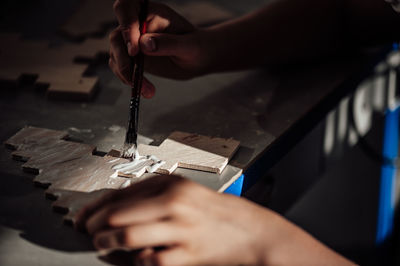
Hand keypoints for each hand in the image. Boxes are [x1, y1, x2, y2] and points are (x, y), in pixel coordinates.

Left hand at [75, 175, 353, 265]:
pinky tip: (137, 259)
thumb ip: (147, 196)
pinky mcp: (188, 253)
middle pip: (117, 215)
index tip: (81, 220)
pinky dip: (136, 262)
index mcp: (169, 183)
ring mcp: (181, 227)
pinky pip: (149, 261)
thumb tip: (108, 209)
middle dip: (95, 228)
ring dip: (109, 245)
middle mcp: (173, 201)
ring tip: (105, 247)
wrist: (247, 230)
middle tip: (92, 236)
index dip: (92, 209)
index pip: (118, 194)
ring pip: (127, 237)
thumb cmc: (209, 211)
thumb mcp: (180, 191)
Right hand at [109, 0, 209, 97]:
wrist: (199, 59)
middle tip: (135, 76)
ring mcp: (133, 41)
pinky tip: (145, 90)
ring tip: (147, 89)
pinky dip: (129, 79)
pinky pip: (120, 67)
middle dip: (123, 58)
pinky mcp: (132, 58)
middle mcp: (138, 24)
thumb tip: (144, 44)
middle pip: (117, 36)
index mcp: (151, 12)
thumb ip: (169, 42)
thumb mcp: (189, 45)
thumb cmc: (197, 46)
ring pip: (116, 54)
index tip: (135, 49)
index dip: (126, 26)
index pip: (126, 8)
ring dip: (127, 74)